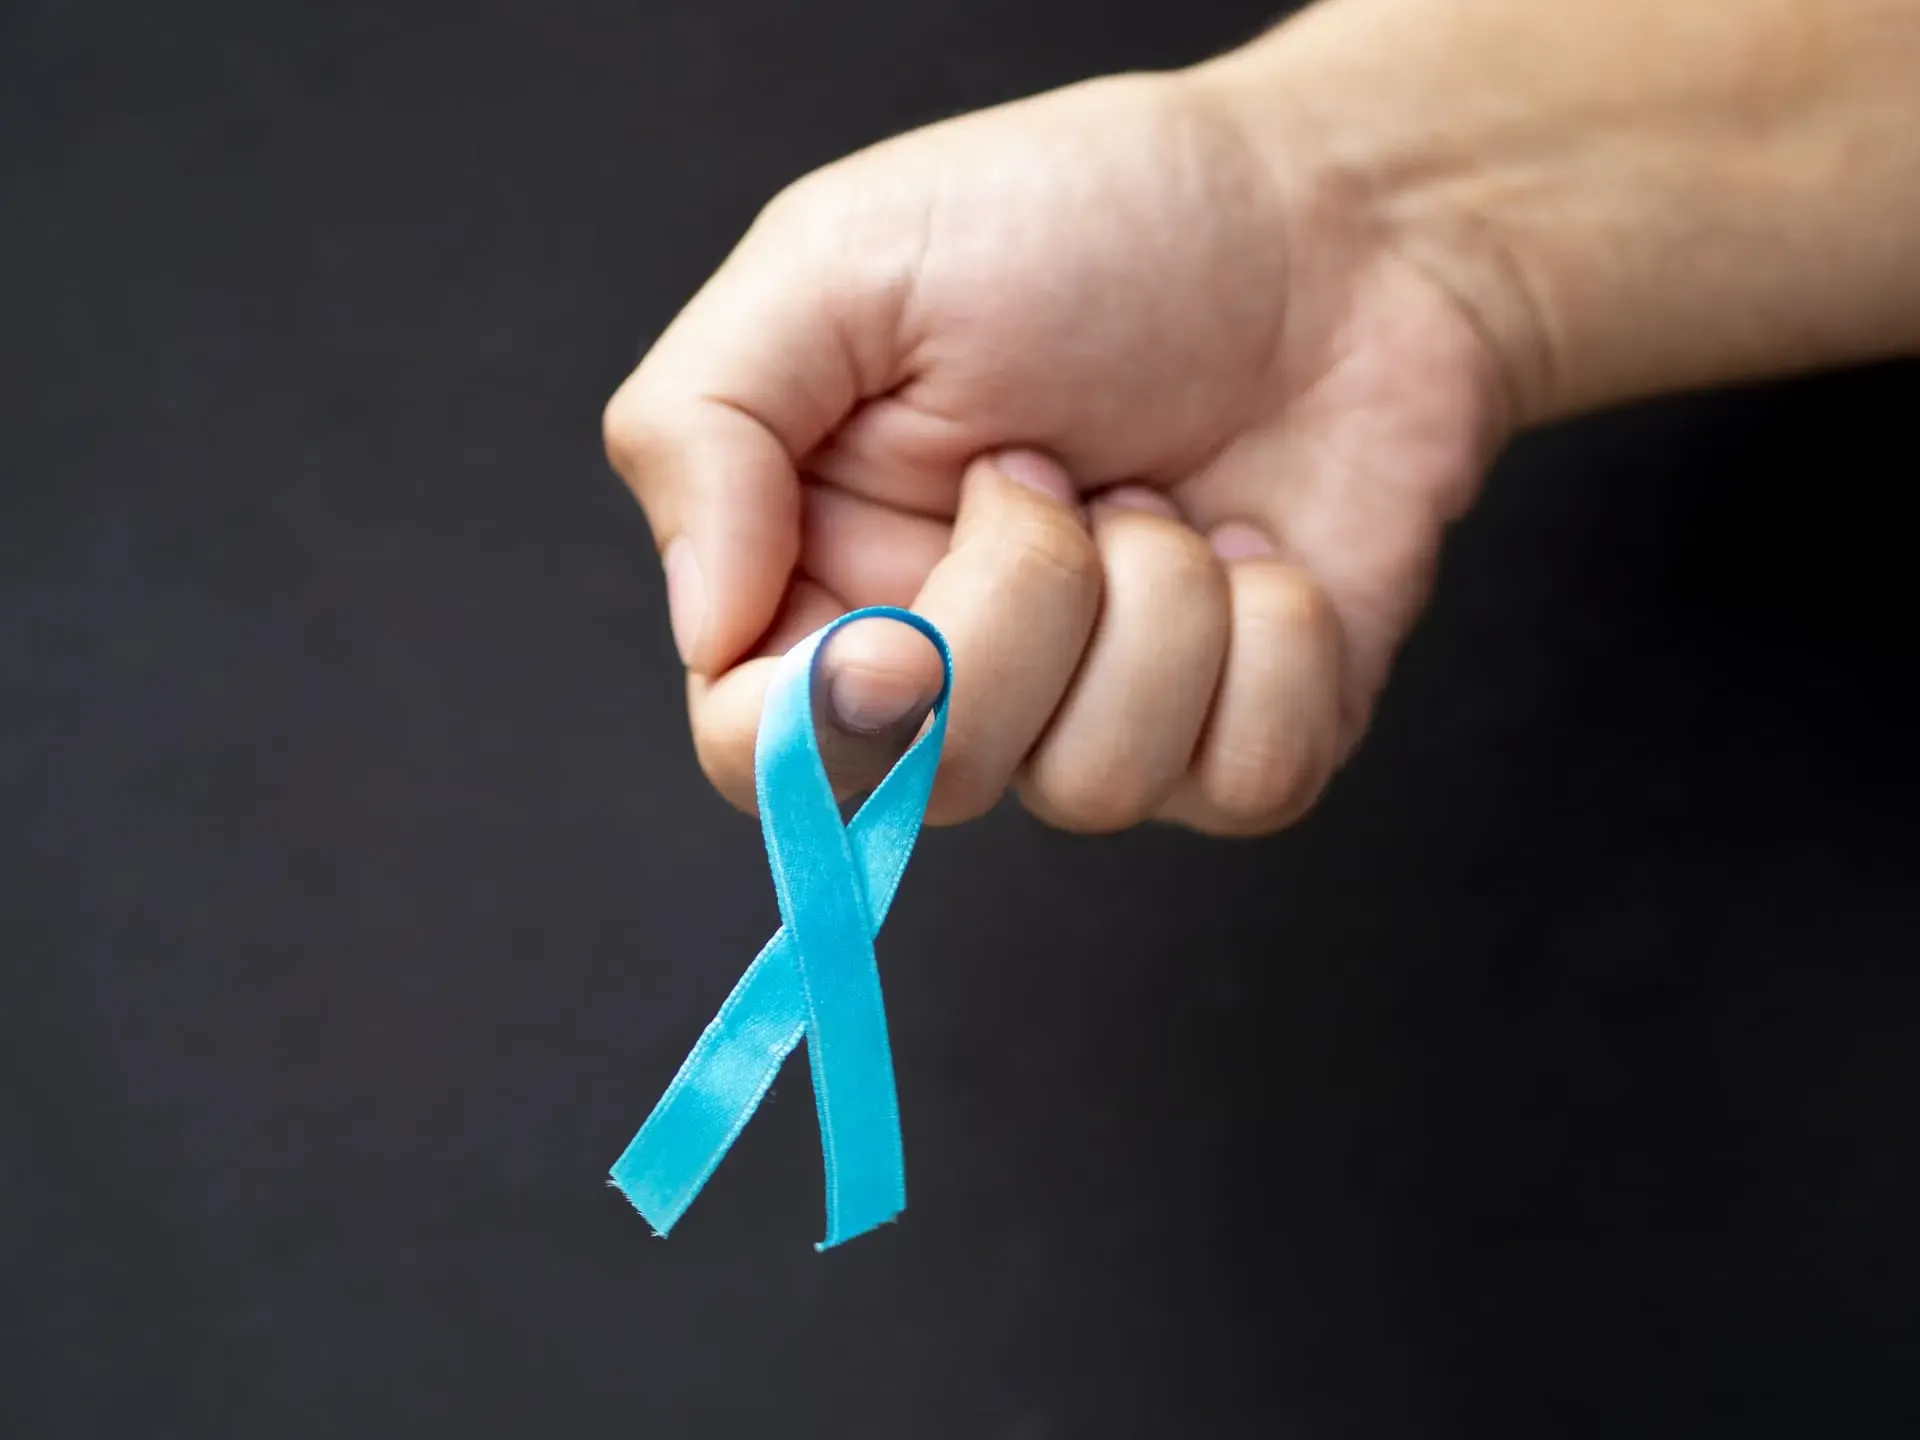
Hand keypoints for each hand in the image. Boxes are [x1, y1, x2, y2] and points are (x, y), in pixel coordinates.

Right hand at [603, 68, 1508, 834]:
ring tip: (1160, 491)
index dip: (818, 730)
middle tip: (1049, 466)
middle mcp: (958, 672)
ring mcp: (1105, 716)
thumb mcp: (842, 259)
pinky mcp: (1247, 737)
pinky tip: (1263, 551)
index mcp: (826, 569)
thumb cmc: (1081, 214)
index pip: (760, 755)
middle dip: (1023, 605)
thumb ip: (705, 428)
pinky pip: (1249, 780)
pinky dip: (1277, 644)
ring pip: (1096, 787)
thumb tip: (702, 623)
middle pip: (933, 778)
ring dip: (1158, 602)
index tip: (895, 639)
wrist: (1328, 217)